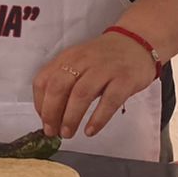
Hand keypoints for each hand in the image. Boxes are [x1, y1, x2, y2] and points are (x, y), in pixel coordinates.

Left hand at [33, 32, 157, 139]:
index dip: (40, 104)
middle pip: (58, 87)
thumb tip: (51, 115)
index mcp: (67, 58)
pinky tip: (90, 130)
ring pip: (81, 94)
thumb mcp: (79, 63)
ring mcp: (105, 69)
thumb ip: (65, 82)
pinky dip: (98, 118)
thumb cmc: (104, 58)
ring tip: (68, 134)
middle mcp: (83, 61)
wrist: (137, 42)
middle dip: (52, 113)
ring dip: (71, 118)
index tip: (44, 121)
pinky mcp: (125, 79)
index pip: (43, 80)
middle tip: (52, 131)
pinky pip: (109, 101)